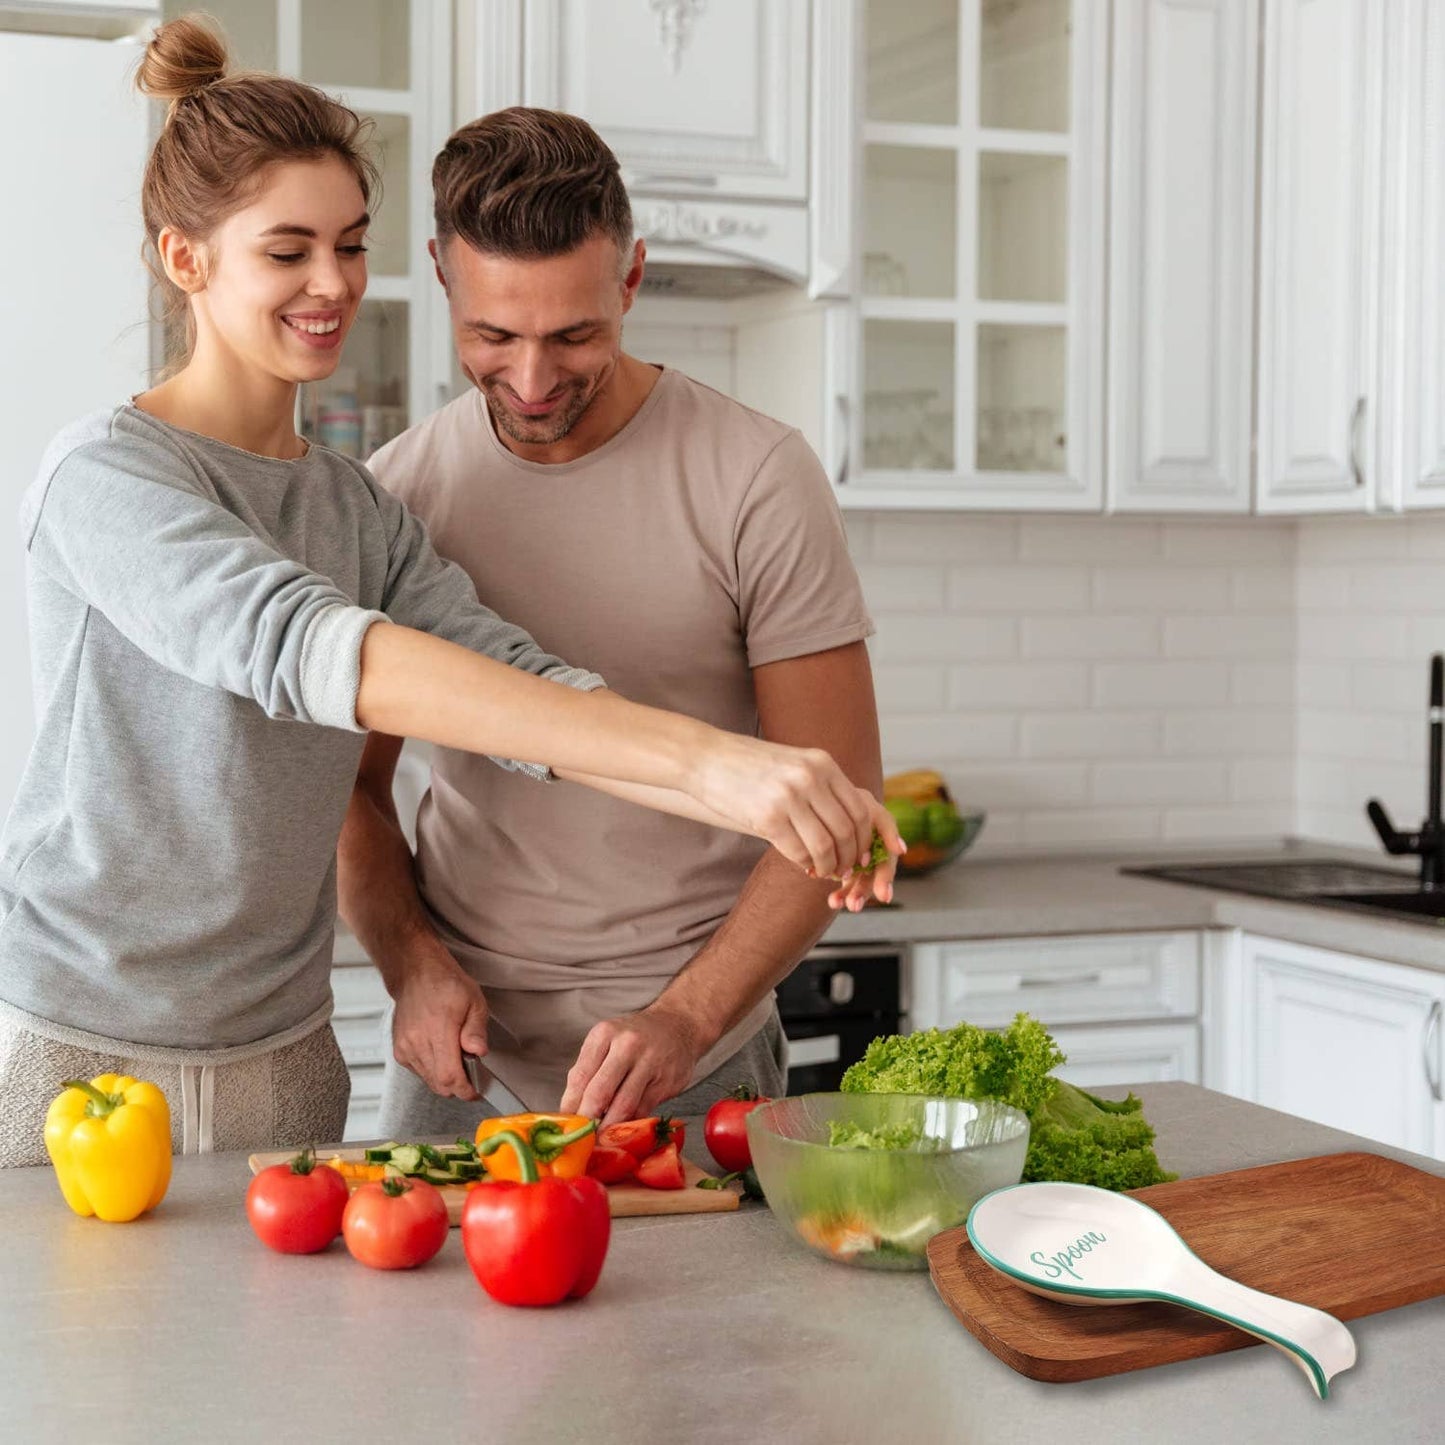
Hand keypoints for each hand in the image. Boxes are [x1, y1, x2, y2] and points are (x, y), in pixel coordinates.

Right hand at [388, 946, 489, 1098]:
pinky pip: (419, 1072)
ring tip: (456, 1056)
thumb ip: (476, 1030)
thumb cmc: (445, 983)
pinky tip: (440, 1053)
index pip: (449, 1077)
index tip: (476, 1091)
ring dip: (445, 1078)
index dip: (465, 1090)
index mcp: (438, 1030)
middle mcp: (417, 1043)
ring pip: (429, 1081)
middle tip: (471, 1073)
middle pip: (439, 1084)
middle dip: (458, 1086)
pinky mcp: (399, 1051)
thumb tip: (478, 1052)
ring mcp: (405, 1048)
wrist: (415, 973)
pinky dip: (432, 1070)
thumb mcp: (473, 1001)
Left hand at [558, 1005, 705, 1126]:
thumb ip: (588, 1071)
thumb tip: (570, 1110)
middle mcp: (627, 1045)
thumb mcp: (606, 1042)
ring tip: (598, 1139)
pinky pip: (642, 1110)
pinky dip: (629, 1124)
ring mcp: (649, 1063)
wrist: (677, 1025)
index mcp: (604, 1034)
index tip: (566, 1125)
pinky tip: (621, 1130)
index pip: (579, 1077)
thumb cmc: (634, 1038)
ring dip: (608, 1128)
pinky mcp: (666, 1081)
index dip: (570, 1106)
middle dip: (587, 1121)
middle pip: (600, 1093)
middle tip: (581, 1139)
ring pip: (623, 1106)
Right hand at [690, 735, 904, 889]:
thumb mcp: (794, 763)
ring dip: (829, 865)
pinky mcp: (767, 817)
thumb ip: (821, 786)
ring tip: (825, 871)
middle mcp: (809, 777)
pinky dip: (805, 864)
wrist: (706, 757)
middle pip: (846, 830)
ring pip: (824, 845)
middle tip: (845, 869)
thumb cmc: (749, 764)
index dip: (865, 838)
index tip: (863, 853)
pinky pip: (797, 851)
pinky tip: (804, 866)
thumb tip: (848, 824)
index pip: (859, 808)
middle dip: (851, 856)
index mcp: (821, 763)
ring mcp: (788, 797)